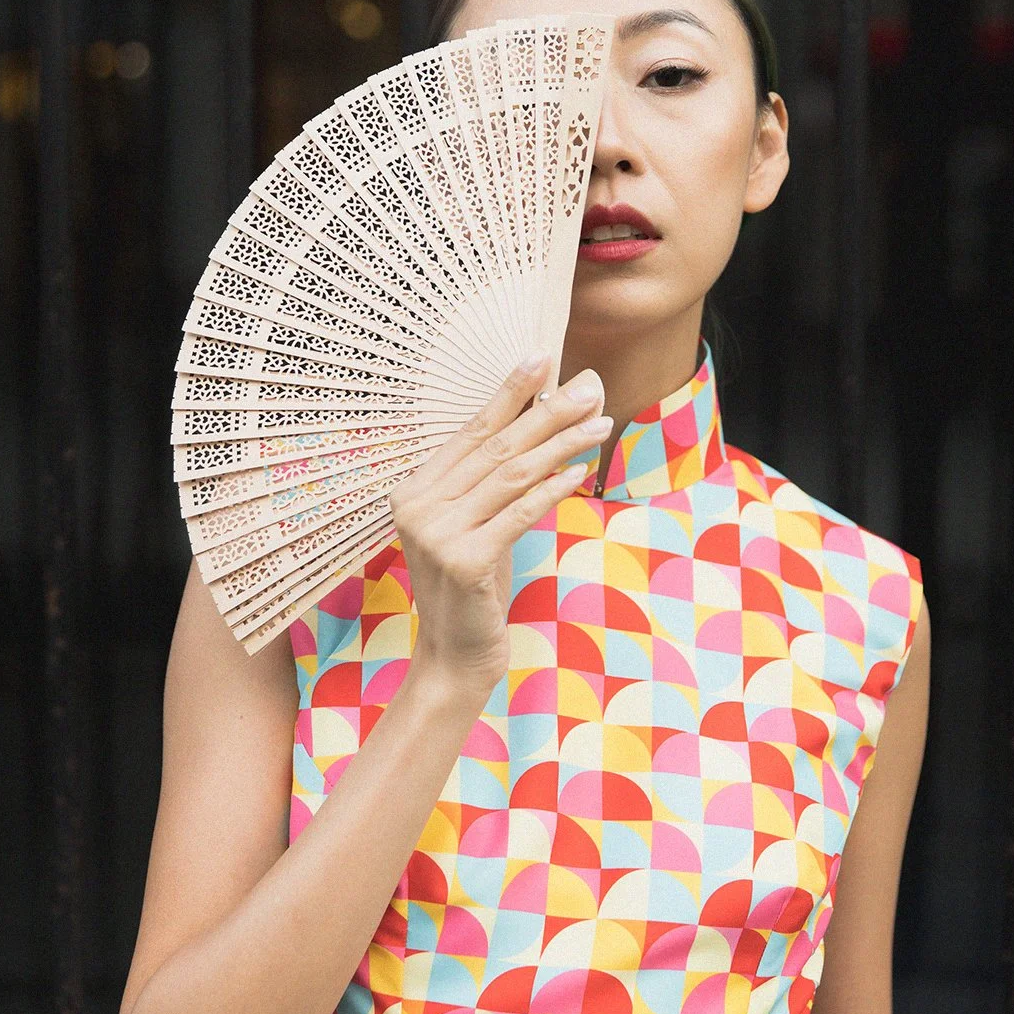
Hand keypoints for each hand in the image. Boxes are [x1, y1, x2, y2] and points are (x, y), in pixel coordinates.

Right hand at [388, 354, 611, 690]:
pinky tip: (582, 470)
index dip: (508, 393)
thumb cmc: (472, 590)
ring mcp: (436, 534)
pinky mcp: (463, 561)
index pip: (470, 431)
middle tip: (590, 387)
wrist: (454, 656)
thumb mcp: (477, 527)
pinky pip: (519, 512)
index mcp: (413, 491)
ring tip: (600, 424)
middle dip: (548, 413)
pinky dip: (553, 489)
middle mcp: (417, 506)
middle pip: (496, 447)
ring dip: (562, 445)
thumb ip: (495, 482)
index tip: (542, 357)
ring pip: (512, 475)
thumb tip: (544, 421)